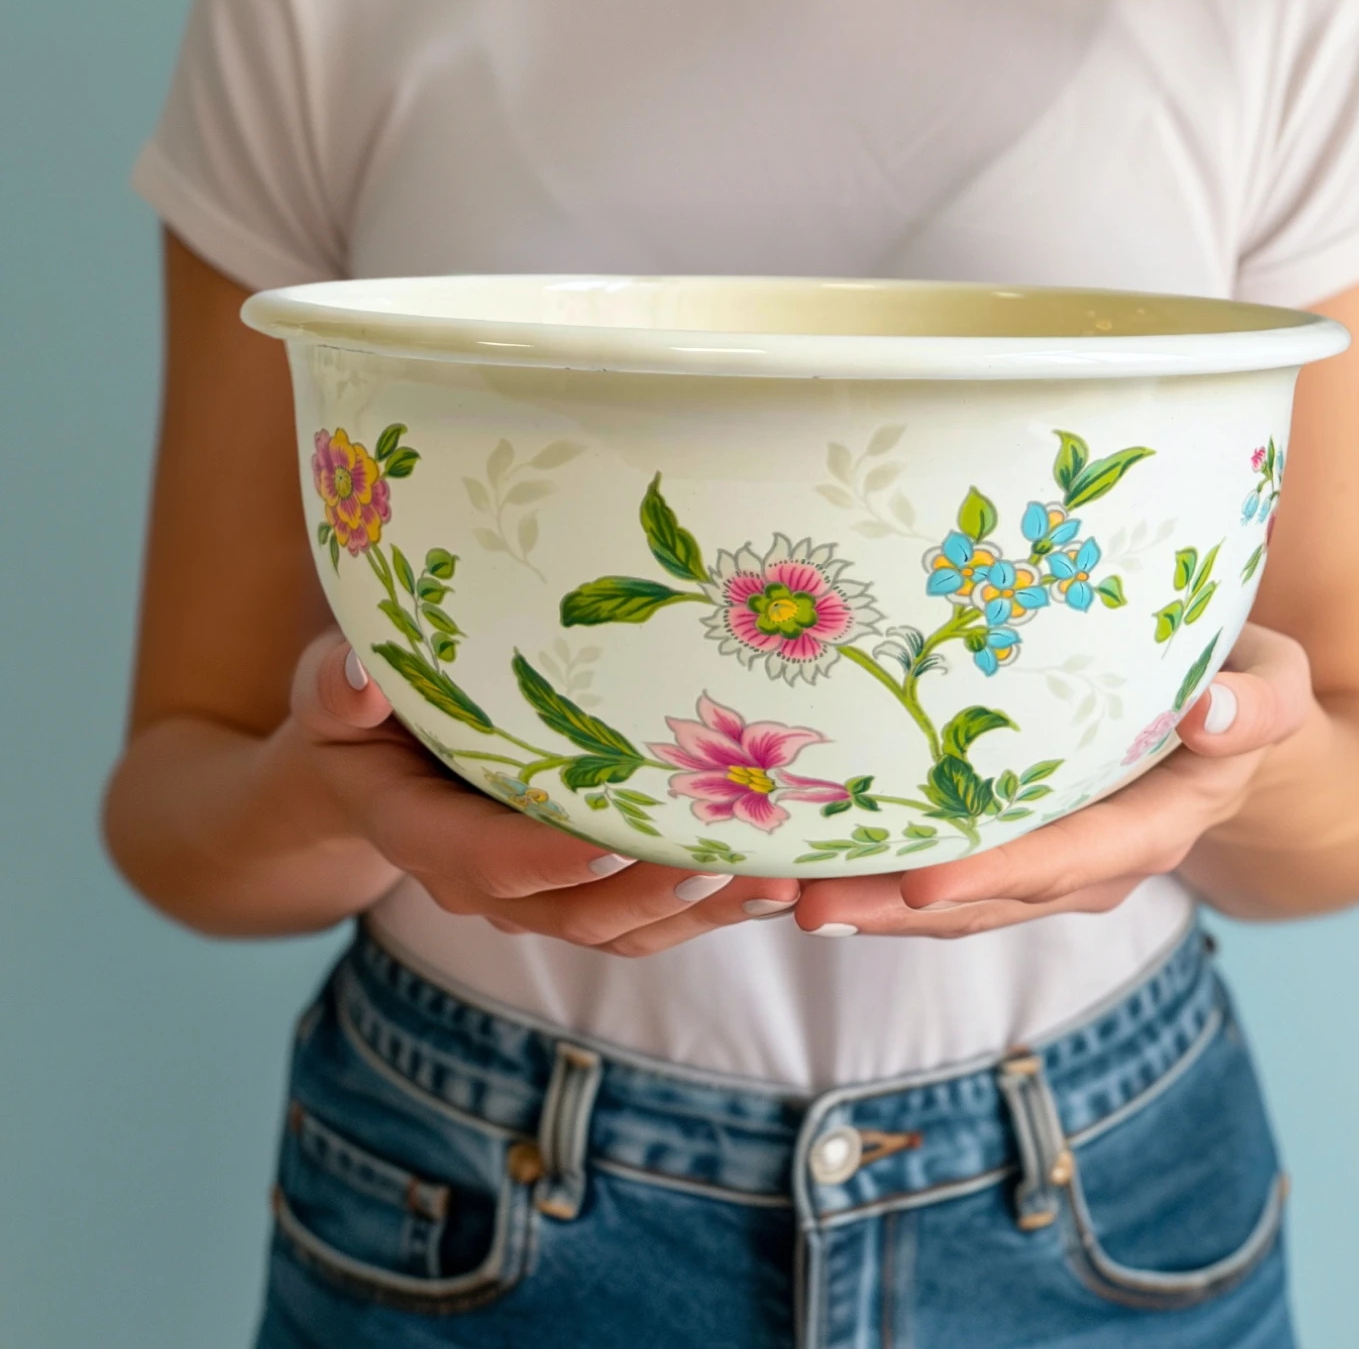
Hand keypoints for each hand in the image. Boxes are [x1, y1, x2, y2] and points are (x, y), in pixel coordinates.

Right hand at [286, 630, 798, 954]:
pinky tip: (778, 878)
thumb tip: (357, 680)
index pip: (480, 860)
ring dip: (704, 909)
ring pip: (623, 925)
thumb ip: (335, 686)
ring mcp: (536, 897)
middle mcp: (480, 882)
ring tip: (782, 876)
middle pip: (574, 910)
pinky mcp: (581, 891)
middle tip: (737, 858)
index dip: (544, 859)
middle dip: (657, 891)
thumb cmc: (360, 711)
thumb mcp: (329, 689)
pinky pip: (647, 917)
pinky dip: (713, 906)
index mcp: (417, 831)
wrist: (373, 767)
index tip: (613, 837)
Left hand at [790, 625, 1313, 937]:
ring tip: (774, 896)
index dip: (997, 874)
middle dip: (894, 907)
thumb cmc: (1248, 689)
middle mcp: (1097, 864)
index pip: (1070, 858)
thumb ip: (1256, 703)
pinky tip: (804, 871)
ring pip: (951, 902)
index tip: (920, 882)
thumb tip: (1210, 713)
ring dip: (867, 905)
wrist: (1235, 727)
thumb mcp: (1276, 684)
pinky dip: (875, 882)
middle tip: (803, 902)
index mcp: (1157, 826)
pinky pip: (941, 878)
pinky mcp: (1013, 850)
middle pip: (988, 898)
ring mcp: (1051, 866)